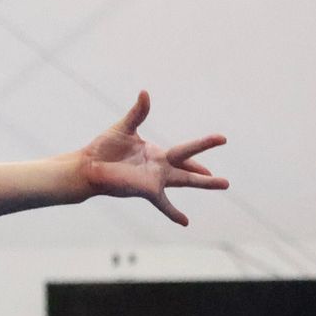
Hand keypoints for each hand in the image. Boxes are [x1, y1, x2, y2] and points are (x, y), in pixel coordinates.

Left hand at [79, 91, 228, 226]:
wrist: (87, 165)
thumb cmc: (104, 148)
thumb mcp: (124, 127)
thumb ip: (138, 112)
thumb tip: (145, 92)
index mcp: (157, 154)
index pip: (185, 152)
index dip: (203, 146)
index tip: (221, 139)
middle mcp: (160, 168)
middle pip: (189, 167)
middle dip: (207, 170)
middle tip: (228, 177)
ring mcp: (155, 180)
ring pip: (184, 181)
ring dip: (204, 183)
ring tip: (225, 183)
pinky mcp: (147, 189)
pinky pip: (163, 203)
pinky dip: (173, 213)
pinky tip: (185, 222)